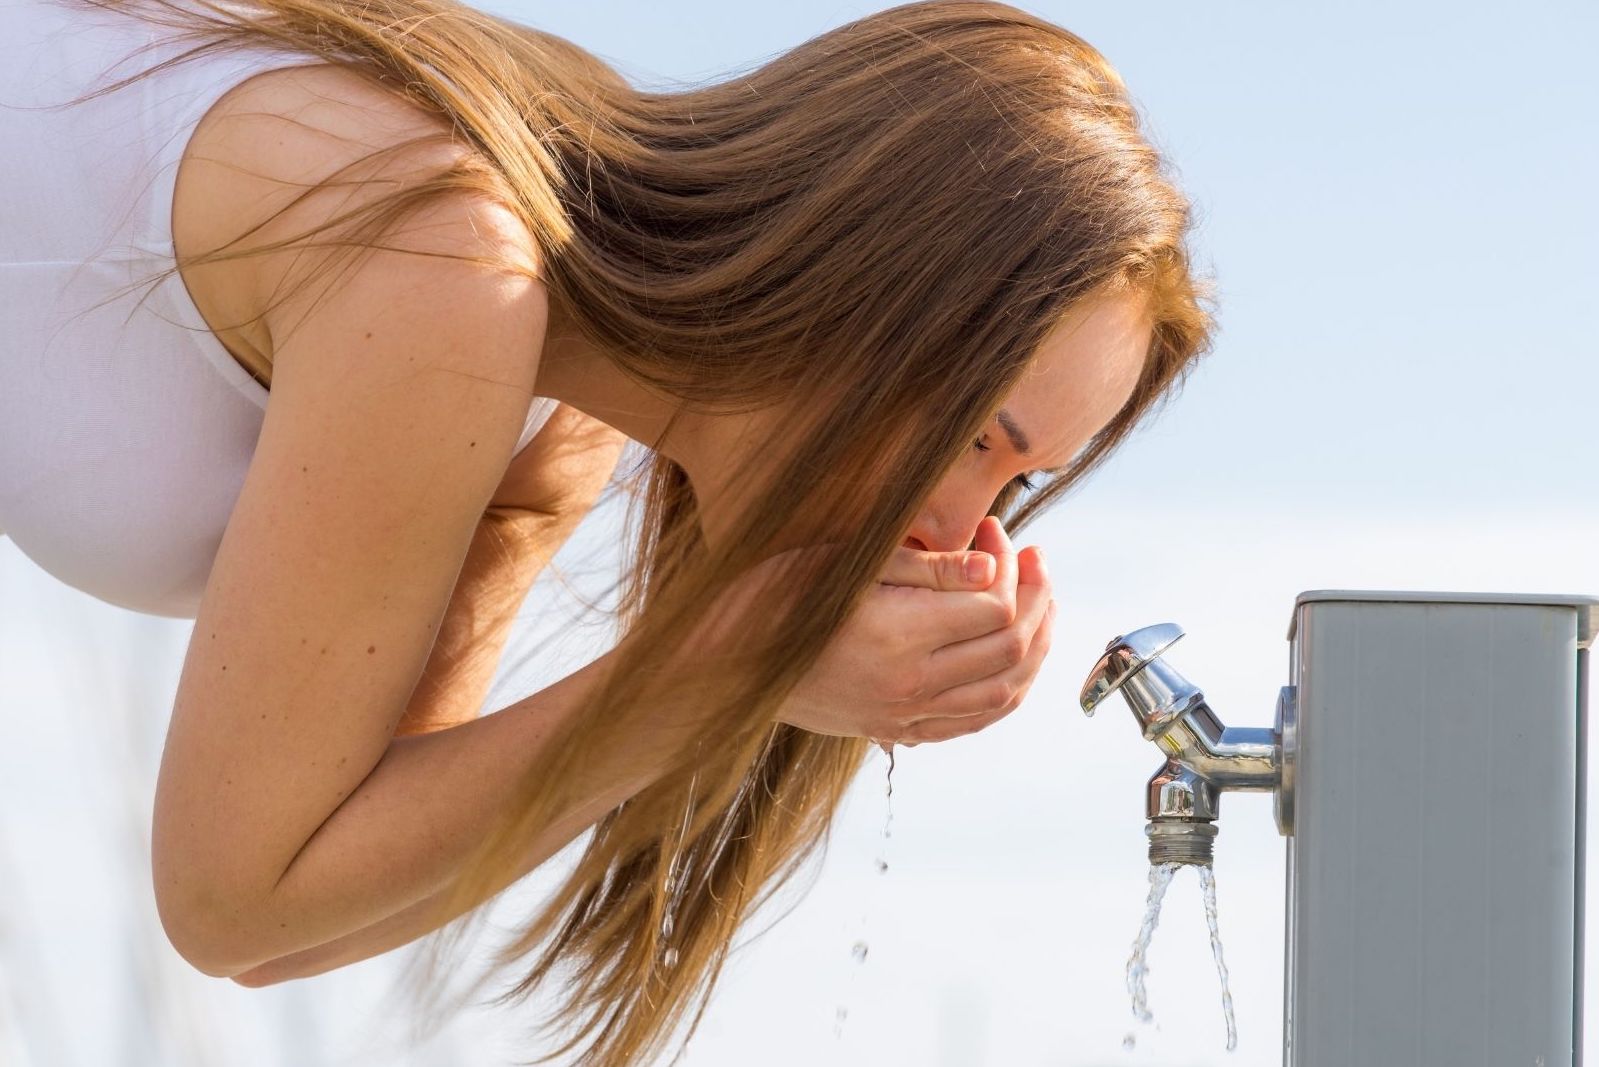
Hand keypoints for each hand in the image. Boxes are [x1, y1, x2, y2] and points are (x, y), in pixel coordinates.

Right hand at [770, 515, 1055, 746]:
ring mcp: (906, 715)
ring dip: (1036, 645)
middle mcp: (910, 684)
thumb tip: (993, 565)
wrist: (725, 664)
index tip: (995, 528)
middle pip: (1010, 648)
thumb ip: (925, 568)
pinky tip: (1015, 657)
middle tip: (1034, 558)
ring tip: (1040, 603)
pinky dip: (1008, 689)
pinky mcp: (898, 731)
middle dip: (1036, 597)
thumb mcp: (847, 564)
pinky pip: (975, 720)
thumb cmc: (777, 597)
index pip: (994, 605)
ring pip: (1004, 691)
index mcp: (898, 635)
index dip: (1010, 565)